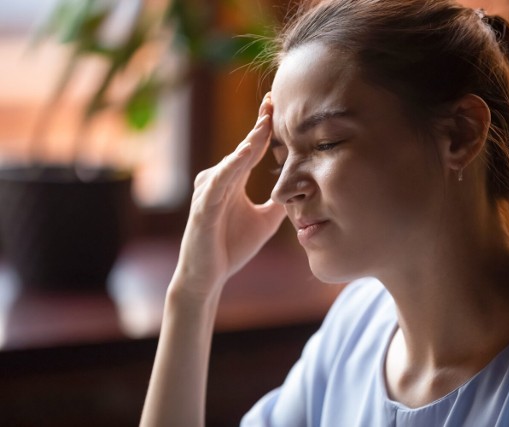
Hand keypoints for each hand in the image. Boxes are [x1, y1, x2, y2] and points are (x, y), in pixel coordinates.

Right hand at [171, 94, 285, 299]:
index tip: (278, 105)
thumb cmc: (230, 247)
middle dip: (259, 125)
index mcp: (232, 181)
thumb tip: (299, 192)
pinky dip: (232, 166)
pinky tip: (246, 153)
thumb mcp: (265, 222)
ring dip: (249, 141)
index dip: (264, 127)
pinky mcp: (202, 206)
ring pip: (232, 160)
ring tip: (267, 121)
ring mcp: (208, 191)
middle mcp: (218, 179)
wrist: (208, 276)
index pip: (251, 148)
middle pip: (243, 147)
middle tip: (274, 98)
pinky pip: (219, 181)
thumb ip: (278, 204)